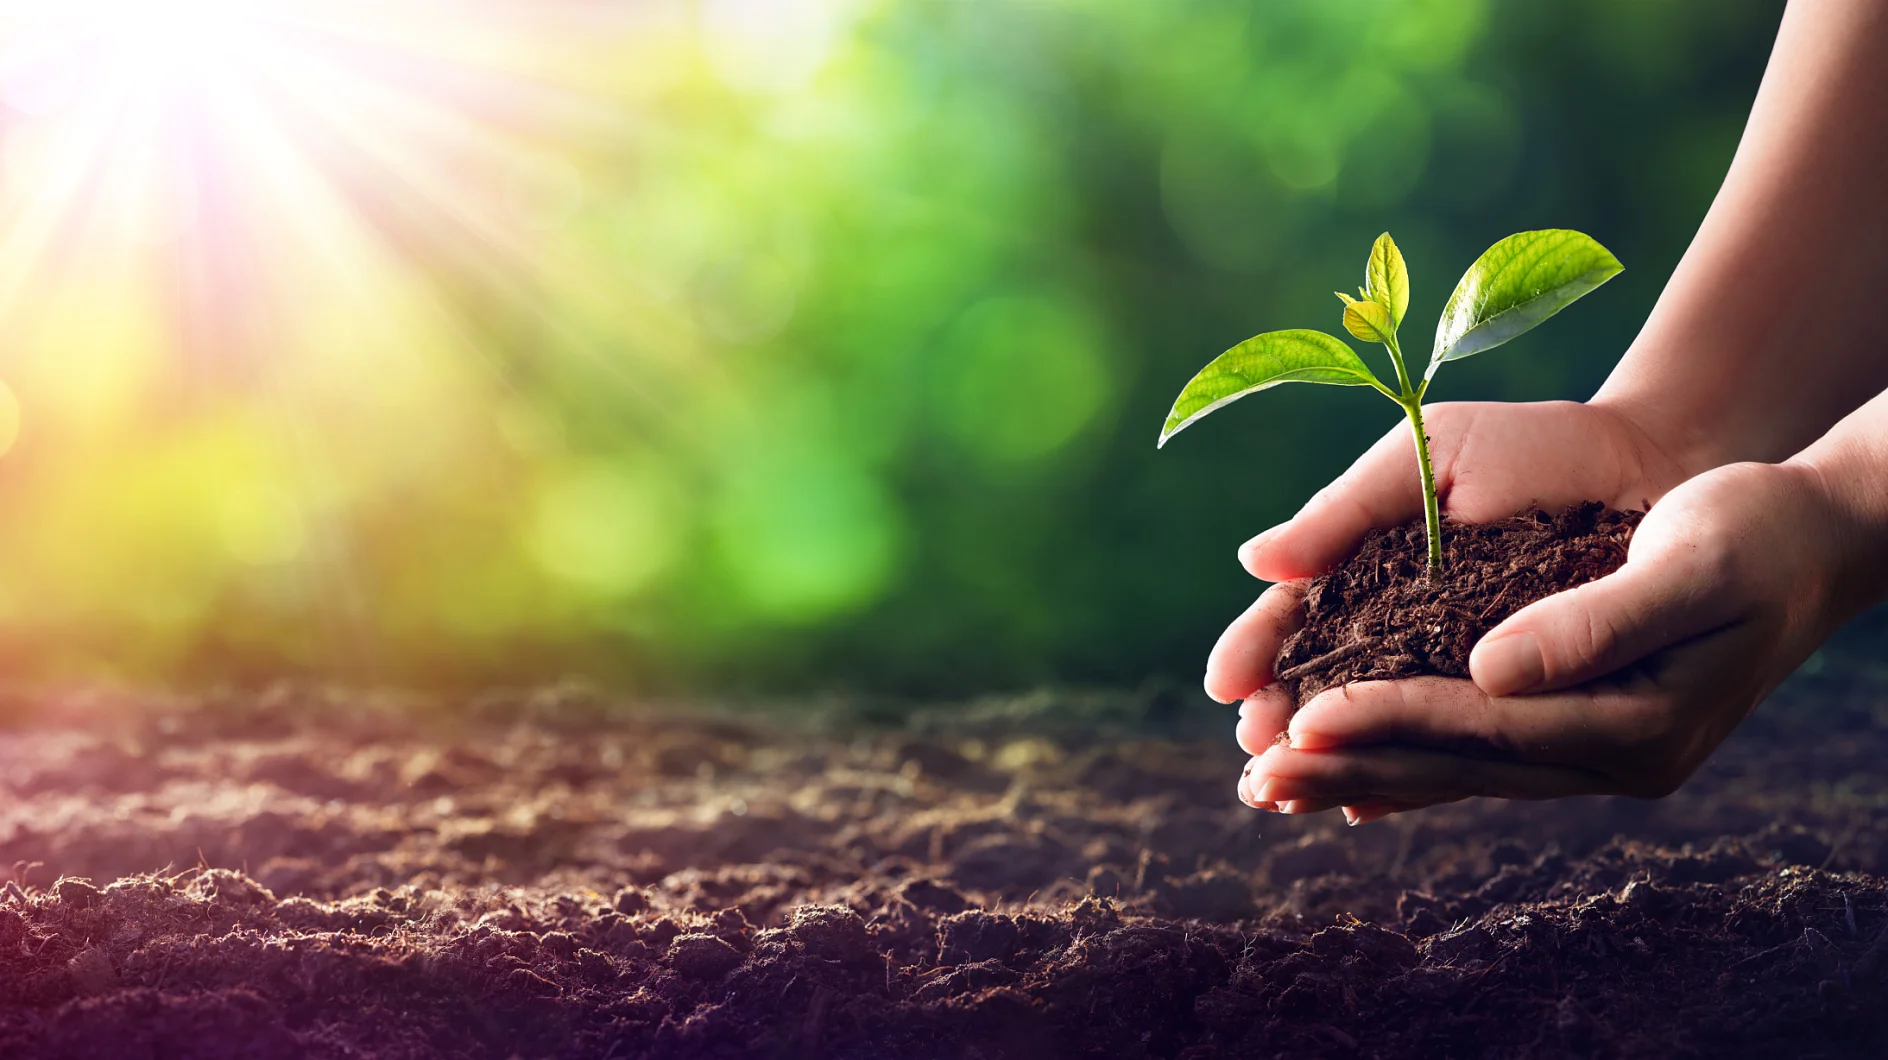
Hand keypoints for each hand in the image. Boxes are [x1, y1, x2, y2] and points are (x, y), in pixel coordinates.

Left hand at [1234, 459, 1845, 821]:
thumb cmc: (1753, 536)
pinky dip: (1409, 768)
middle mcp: (1608, 758)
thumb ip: (1595, 624)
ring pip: (1455, 770)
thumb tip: (1489, 673)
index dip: (1389, 719)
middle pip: (1455, 767)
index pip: (1485, 728)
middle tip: (1253, 780)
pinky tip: (1348, 789)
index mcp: (1634, 726)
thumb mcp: (1691, 565)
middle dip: (1350, 769)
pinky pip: (1476, 758)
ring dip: (1361, 777)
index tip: (1302, 720)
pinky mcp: (1574, 730)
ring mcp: (1592, 754)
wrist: (1808, 544)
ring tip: (1269, 788)